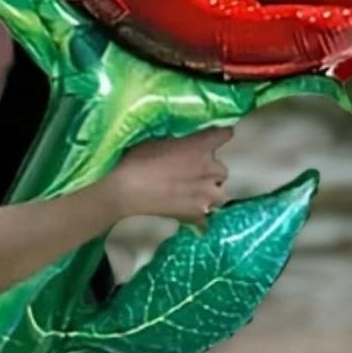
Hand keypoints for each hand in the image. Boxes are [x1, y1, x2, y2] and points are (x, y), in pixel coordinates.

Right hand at [107, 126, 233, 227]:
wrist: (126, 189)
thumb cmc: (136, 160)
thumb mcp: (158, 139)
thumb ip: (180, 141)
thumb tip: (185, 141)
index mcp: (200, 146)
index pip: (224, 134)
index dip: (220, 136)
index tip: (215, 138)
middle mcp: (210, 169)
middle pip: (221, 170)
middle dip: (209, 172)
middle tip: (191, 174)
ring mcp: (206, 194)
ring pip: (219, 194)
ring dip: (209, 193)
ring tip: (191, 195)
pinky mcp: (197, 214)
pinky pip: (206, 218)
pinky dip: (199, 216)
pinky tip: (188, 213)